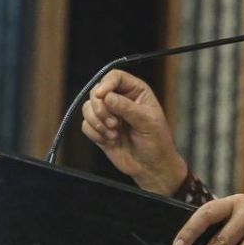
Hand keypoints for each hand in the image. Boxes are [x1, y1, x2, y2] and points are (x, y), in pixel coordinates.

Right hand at [80, 69, 186, 194]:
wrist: (151, 167)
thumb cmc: (157, 143)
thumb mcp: (147, 122)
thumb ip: (127, 107)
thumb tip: (107, 96)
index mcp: (136, 92)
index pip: (115, 77)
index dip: (106, 84)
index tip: (102, 95)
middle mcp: (120, 100)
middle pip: (97, 91)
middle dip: (101, 108)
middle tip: (114, 124)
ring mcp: (109, 115)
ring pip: (88, 107)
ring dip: (97, 122)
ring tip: (113, 134)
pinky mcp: (100, 130)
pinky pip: (86, 125)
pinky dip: (94, 133)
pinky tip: (110, 141)